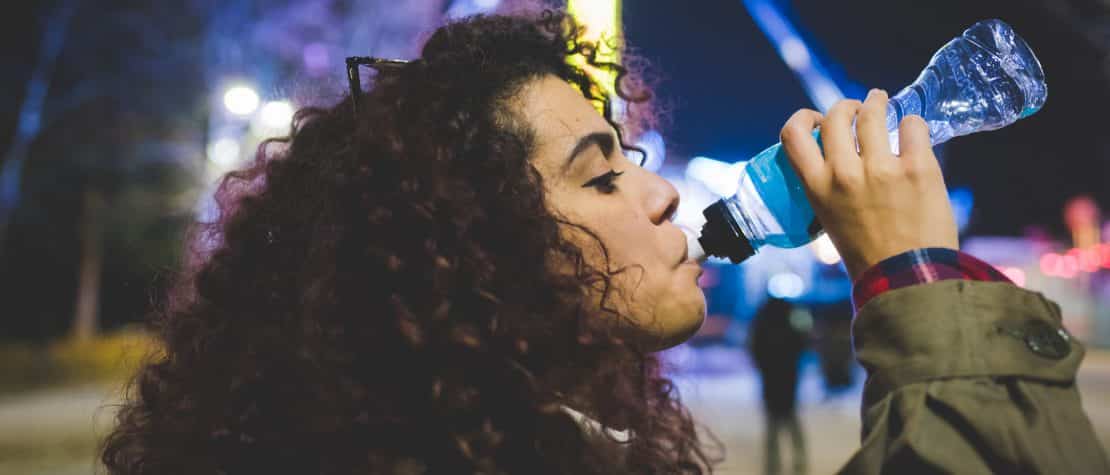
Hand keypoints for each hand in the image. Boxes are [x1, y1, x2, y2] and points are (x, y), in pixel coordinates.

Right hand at [779, 89, 958, 279]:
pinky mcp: (918, 169)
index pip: (793, 135)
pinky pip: (913, 127)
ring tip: (881, 101)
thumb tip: (842, 160)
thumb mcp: (830, 220)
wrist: (907, 279)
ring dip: (877, 101)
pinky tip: (912, 130)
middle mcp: (845, 173)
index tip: (816, 118)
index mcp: (817, 188)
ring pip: (873, 113)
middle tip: (858, 108)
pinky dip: (912, 124)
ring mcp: (882, 169)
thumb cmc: (869, 256)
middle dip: (846, 106)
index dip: (803, 118)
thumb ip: (830, 188)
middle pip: (836, 116)